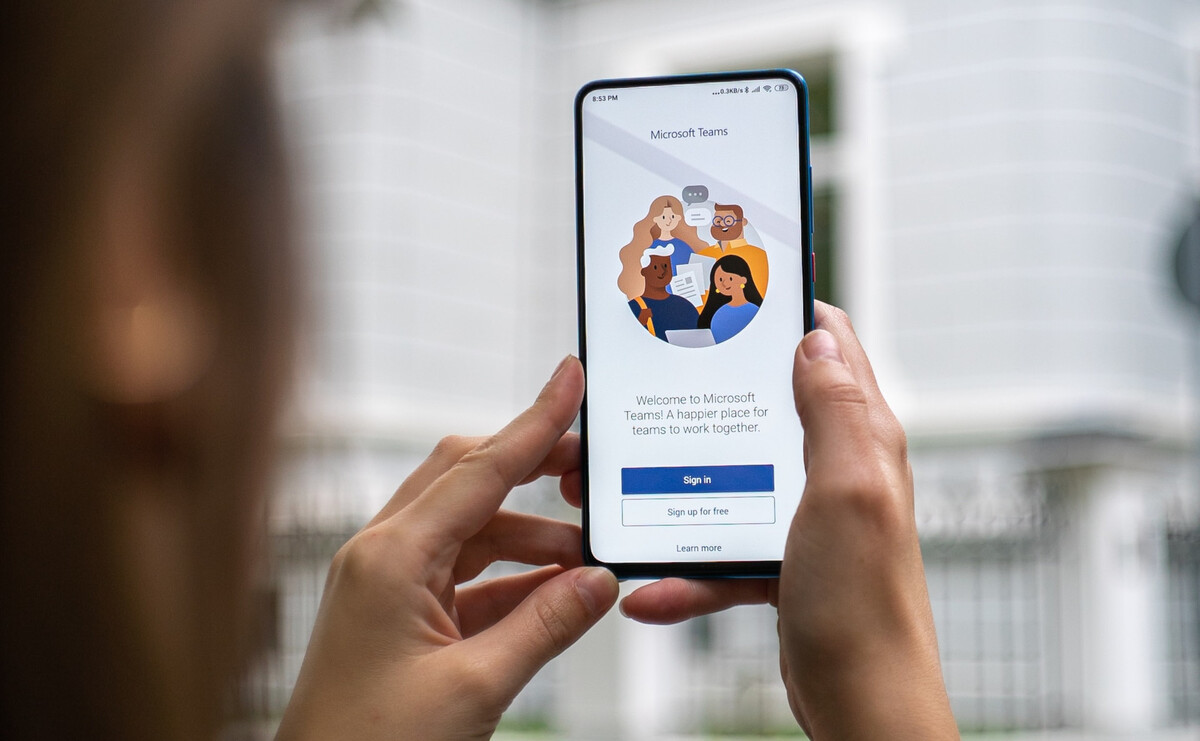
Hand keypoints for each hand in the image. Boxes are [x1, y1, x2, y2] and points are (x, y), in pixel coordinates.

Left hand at [276, 357, 618, 740]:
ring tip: (584, 562)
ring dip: (529, 541)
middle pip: (469, 483)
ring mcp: (385, 584)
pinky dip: (510, 582)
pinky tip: (552, 597)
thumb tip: (599, 583)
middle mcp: (382, 556)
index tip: (570, 377)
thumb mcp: (473, 688)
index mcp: (389, 557)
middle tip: (592, 469)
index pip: (480, 470)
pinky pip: (463, 577)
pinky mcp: (395, 616)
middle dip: (534, 472)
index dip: (535, 422)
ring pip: (471, 532)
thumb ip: (545, 628)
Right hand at [615, 302, 956, 738]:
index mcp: (861, 437)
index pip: (831, 345)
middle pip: (761, 408)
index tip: (729, 294)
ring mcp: (804, 516)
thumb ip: (834, 412)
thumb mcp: (849, 492)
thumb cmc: (866, 606)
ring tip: (617, 489)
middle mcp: (835, 469)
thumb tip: (815, 338)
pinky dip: (687, 569)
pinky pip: (721, 551)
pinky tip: (652, 588)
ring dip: (677, 486)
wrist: (862, 704)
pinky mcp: (781, 562)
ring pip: (728, 478)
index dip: (784, 312)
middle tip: (644, 393)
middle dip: (704, 399)